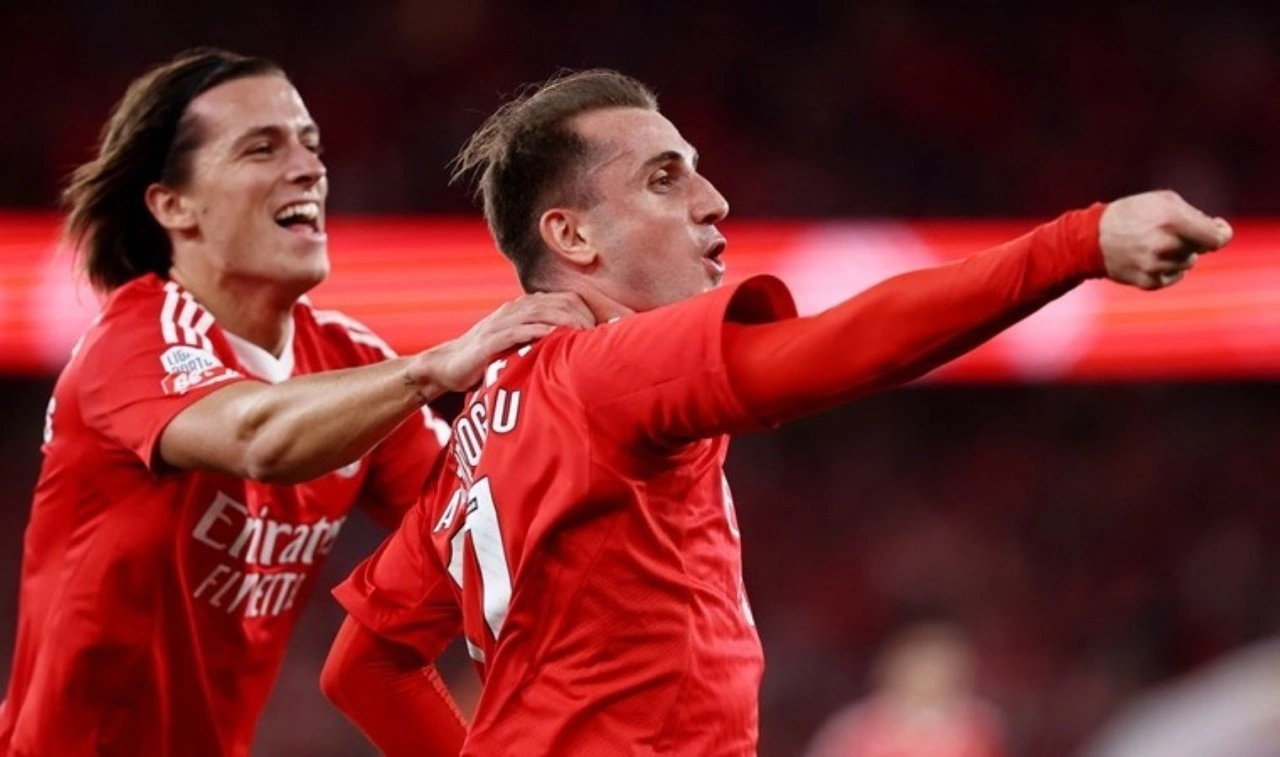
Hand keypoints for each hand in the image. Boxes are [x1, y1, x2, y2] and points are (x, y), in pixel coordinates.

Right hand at [407, 292, 594, 392]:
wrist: (447, 366)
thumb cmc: (488, 358)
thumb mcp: (520, 345)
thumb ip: (544, 341)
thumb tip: (578, 350)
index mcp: (524, 308)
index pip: (564, 299)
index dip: (588, 310)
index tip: (606, 328)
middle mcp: (514, 310)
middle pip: (558, 302)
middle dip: (583, 315)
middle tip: (601, 334)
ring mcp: (501, 323)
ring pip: (540, 312)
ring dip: (565, 320)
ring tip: (585, 333)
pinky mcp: (489, 340)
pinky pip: (516, 331)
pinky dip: (536, 331)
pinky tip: (552, 336)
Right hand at [1100, 190, 1232, 289]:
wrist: (1091, 238)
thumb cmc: (1131, 214)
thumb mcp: (1163, 200)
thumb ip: (1194, 214)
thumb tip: (1215, 230)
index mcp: (1172, 220)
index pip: (1216, 238)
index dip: (1222, 233)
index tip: (1218, 228)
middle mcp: (1165, 245)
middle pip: (1200, 249)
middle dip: (1191, 240)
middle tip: (1169, 232)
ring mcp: (1156, 266)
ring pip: (1188, 264)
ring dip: (1178, 255)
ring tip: (1154, 245)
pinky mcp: (1148, 282)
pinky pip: (1174, 277)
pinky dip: (1167, 269)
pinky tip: (1149, 259)